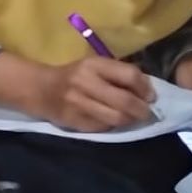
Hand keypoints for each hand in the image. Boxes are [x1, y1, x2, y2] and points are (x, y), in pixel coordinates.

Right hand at [31, 56, 154, 132]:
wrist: (40, 89)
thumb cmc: (75, 75)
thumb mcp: (95, 66)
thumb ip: (119, 74)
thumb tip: (149, 91)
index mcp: (93, 65)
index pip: (129, 76)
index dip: (145, 89)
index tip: (151, 97)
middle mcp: (85, 83)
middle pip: (125, 101)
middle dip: (142, 110)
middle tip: (146, 113)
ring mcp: (78, 104)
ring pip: (116, 118)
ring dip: (130, 120)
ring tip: (132, 118)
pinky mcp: (74, 121)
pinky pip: (103, 127)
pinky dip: (113, 126)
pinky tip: (113, 121)